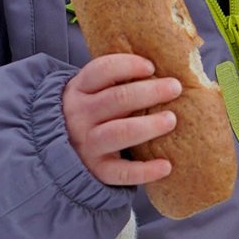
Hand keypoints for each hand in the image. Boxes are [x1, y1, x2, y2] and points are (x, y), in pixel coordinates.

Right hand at [63, 54, 180, 185]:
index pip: (101, 70)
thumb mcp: (92, 93)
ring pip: (119, 132)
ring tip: (171, 120)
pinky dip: (145, 171)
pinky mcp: (98, 170)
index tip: (151, 67)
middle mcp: (79, 116)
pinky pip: (122, 172)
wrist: (63, 152)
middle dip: (149, 92)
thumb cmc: (92, 114)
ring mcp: (87, 144)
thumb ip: (116, 83)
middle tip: (175, 88)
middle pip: (116, 99)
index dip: (128, 65)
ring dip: (149, 126)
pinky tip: (166, 166)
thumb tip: (162, 70)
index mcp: (79, 90)